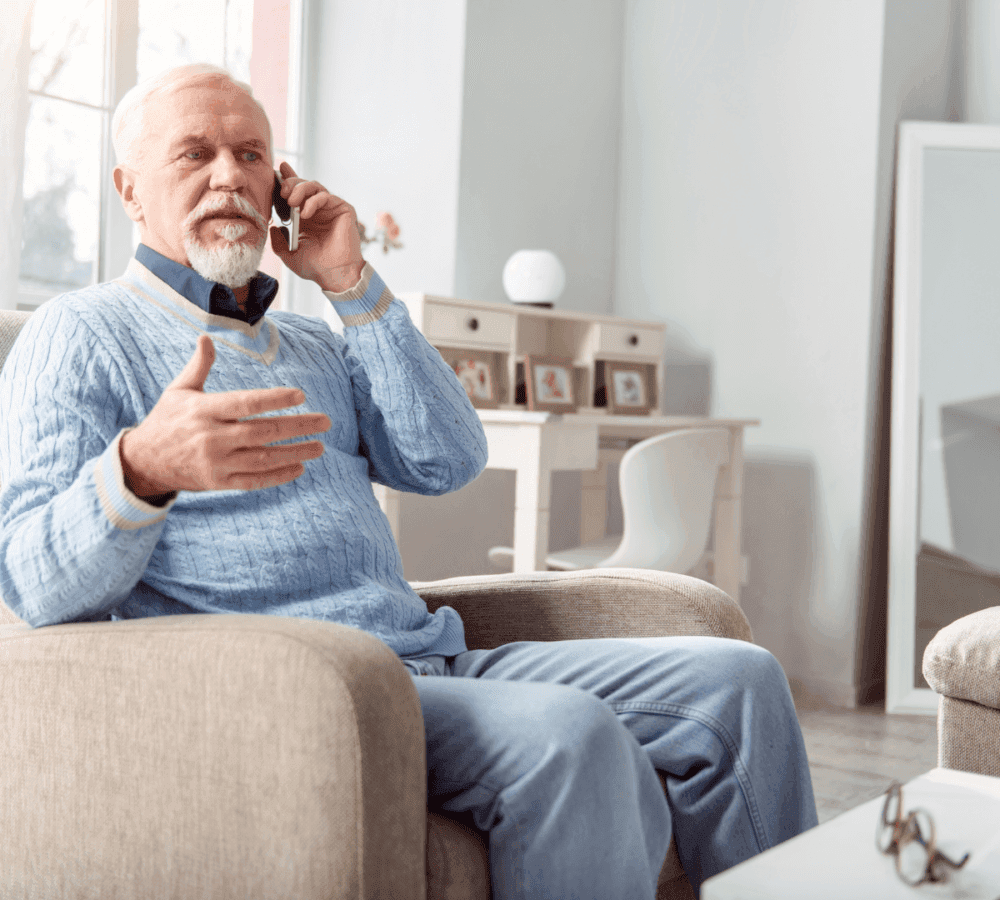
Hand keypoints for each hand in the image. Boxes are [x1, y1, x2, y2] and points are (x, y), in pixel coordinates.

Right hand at [119, 336, 330, 496]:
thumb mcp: (178, 390)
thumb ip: (199, 366)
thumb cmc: (166, 420)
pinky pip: (254, 481)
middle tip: (326, 422)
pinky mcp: (219, 483)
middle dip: (298, 427)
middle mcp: (212, 437)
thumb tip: (206, 337)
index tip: (301, 395)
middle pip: (262, 432)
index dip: (274, 399)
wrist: (144, 461)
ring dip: (295, 453)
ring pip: (263, 459)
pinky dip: (278, 476)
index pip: (245, 403)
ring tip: (320, 446)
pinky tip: (299, 468)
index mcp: (204, 410)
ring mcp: (216, 463)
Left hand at [269, 160, 365, 292]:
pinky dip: (313, 201)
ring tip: (291, 202)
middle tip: (282, 192)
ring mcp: (330, 209)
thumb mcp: (288, 254)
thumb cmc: (315, 267)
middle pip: (303, 185)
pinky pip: (326, 196)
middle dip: (290, 183)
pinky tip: (305, 213)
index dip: (287, 179)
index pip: (295, 193)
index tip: (276, 170)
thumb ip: (278, 242)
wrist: (334, 275)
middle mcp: (318, 211)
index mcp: (305, 218)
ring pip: (314, 186)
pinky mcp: (343, 209)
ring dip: (300, 189)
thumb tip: (273, 227)